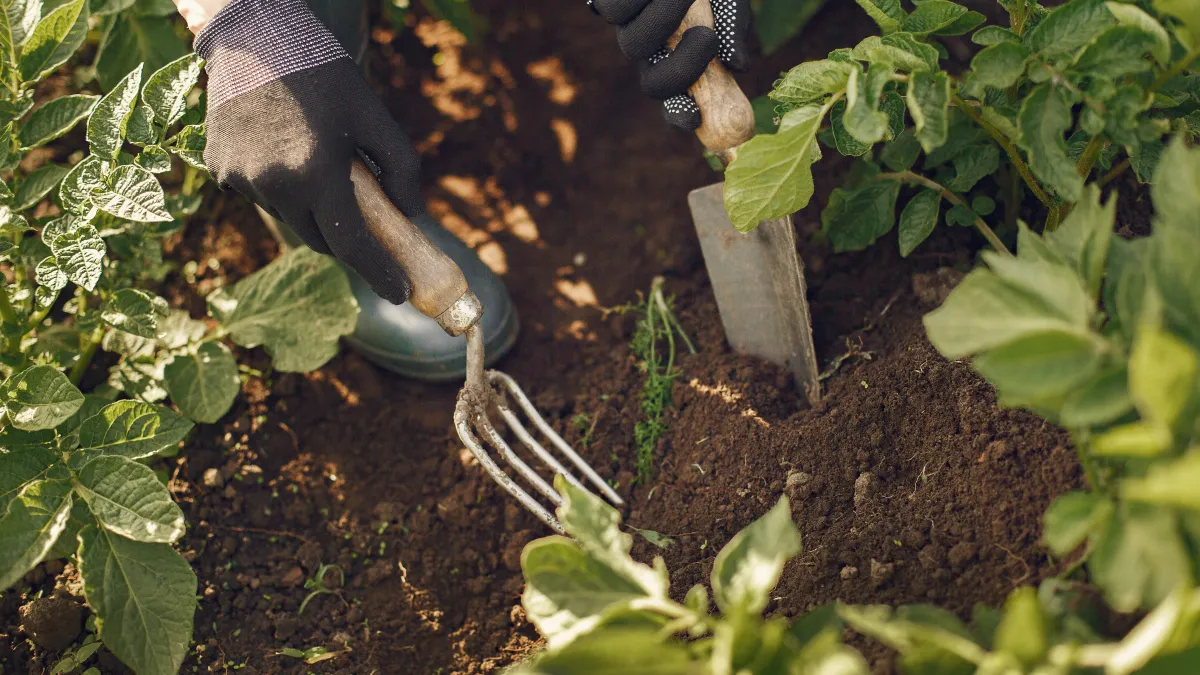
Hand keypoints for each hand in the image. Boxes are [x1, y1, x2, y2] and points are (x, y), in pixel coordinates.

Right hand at [196, 0, 422, 304]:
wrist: (254, 35)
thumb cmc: (322, 74)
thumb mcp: (373, 117)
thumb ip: (400, 169)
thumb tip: (413, 214)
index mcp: (316, 174)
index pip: (352, 246)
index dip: (379, 274)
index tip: (400, 292)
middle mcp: (274, 184)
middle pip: (319, 239)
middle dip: (346, 242)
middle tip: (369, 230)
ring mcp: (240, 179)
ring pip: (288, 217)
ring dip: (310, 209)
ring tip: (320, 168)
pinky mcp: (218, 168)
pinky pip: (258, 195)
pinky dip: (279, 188)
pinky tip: (284, 152)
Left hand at [591, 0, 750, 129]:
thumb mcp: (729, 2)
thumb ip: (734, 30)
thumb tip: (739, 65)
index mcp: (681, 60)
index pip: (677, 103)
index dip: (681, 114)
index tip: (696, 116)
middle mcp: (653, 51)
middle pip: (653, 85)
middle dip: (682, 69)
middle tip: (708, 36)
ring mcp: (629, 28)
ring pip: (634, 46)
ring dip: (663, 20)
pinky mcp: (608, 5)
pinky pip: (613, 11)